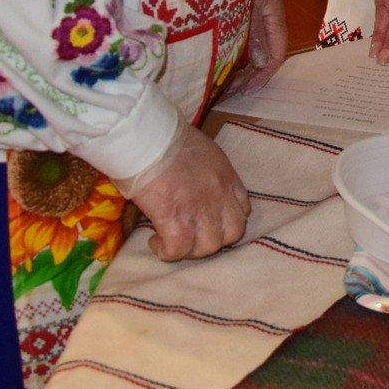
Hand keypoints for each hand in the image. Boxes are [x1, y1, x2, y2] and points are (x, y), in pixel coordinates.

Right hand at [118, 124, 248, 261]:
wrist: (145, 137)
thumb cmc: (165, 137)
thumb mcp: (200, 151)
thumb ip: (204, 173)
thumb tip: (192, 187)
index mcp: (226, 176)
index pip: (243, 209)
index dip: (226, 220)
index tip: (208, 220)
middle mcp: (219, 195)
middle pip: (232, 233)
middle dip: (212, 239)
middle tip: (190, 234)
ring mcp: (200, 210)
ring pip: (208, 247)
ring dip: (190, 249)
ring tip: (171, 240)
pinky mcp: (175, 221)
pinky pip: (178, 250)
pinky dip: (167, 251)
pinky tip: (155, 241)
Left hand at [228, 0, 286, 93]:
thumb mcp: (251, 3)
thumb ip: (256, 32)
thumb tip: (260, 62)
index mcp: (274, 18)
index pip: (277, 53)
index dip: (264, 74)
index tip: (247, 88)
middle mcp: (265, 23)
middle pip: (263, 57)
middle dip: (250, 77)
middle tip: (232, 91)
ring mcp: (252, 22)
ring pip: (251, 54)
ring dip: (241, 71)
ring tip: (224, 85)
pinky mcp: (237, 21)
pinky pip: (239, 46)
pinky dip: (232, 60)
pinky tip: (220, 69)